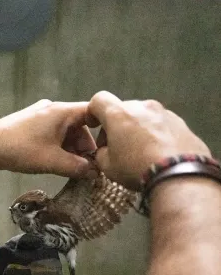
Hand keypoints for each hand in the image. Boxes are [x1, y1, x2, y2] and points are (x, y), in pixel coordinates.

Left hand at [0, 99, 97, 178]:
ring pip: (67, 131)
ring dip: (72, 149)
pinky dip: (60, 146)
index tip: (110, 147)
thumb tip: (95, 173)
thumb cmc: (18, 150)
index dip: (106, 128)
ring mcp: (42, 115)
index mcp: (62, 111)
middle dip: (86, 146)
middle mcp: (54, 109)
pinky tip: (59, 162)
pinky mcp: (33, 124)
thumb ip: (77, 167)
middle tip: (89, 167)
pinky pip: (54, 133)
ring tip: (73, 168)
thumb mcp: (52, 161)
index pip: (94, 112)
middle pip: (81, 125)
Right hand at [87, 91, 211, 189]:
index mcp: (119, 114)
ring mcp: (164, 113)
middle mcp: (142, 107)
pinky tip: (158, 154)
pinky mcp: (181, 122)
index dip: (93, 112)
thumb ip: (102, 153)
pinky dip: (155, 135)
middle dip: (116, 125)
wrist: (179, 175)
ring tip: (140, 152)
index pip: (99, 99)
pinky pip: (160, 125)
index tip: (95, 126)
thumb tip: (106, 150)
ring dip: (137, 129)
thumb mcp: (107, 167)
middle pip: (122, 109)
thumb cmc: (136, 168)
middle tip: (117, 147)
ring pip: (143, 116)